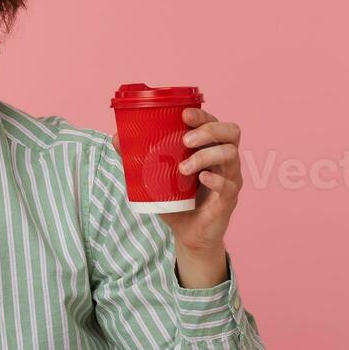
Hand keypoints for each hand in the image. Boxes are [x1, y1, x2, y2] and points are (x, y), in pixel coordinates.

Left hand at [112, 107, 242, 251]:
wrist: (187, 234)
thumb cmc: (175, 201)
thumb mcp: (155, 178)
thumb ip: (138, 159)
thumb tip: (116, 138)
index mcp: (209, 148)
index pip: (214, 122)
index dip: (202, 115)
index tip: (184, 115)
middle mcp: (224, 159)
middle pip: (231, 132)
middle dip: (209, 130)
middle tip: (185, 140)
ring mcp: (230, 178)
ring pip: (231, 155)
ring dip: (206, 156)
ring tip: (183, 168)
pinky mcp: (229, 199)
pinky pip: (230, 185)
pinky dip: (216, 179)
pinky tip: (202, 179)